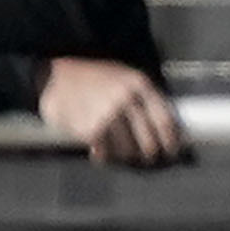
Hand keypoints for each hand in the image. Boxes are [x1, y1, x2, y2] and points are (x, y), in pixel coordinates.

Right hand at [41, 52, 188, 166]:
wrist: (57, 74)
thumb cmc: (94, 76)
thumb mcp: (125, 75)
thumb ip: (144, 96)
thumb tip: (166, 124)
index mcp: (139, 85)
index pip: (164, 119)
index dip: (171, 139)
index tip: (172, 149)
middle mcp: (125, 100)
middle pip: (148, 140)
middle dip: (150, 152)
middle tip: (148, 156)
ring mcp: (107, 116)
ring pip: (127, 150)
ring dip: (126, 155)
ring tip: (123, 152)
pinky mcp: (89, 130)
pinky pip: (105, 153)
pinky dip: (105, 156)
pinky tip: (102, 153)